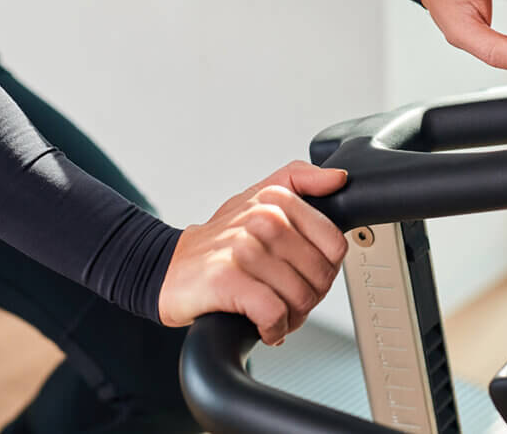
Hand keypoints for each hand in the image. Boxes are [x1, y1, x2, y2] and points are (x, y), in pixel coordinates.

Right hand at [158, 161, 348, 344]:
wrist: (168, 268)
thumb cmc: (220, 241)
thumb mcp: (258, 198)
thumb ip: (301, 181)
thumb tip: (338, 178)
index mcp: (276, 198)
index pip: (334, 244)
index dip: (326, 269)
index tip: (306, 275)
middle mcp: (262, 218)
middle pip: (320, 276)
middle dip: (308, 298)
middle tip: (287, 300)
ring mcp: (243, 248)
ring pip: (300, 297)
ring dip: (291, 318)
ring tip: (274, 314)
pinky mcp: (226, 279)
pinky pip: (274, 313)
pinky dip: (273, 328)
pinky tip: (263, 325)